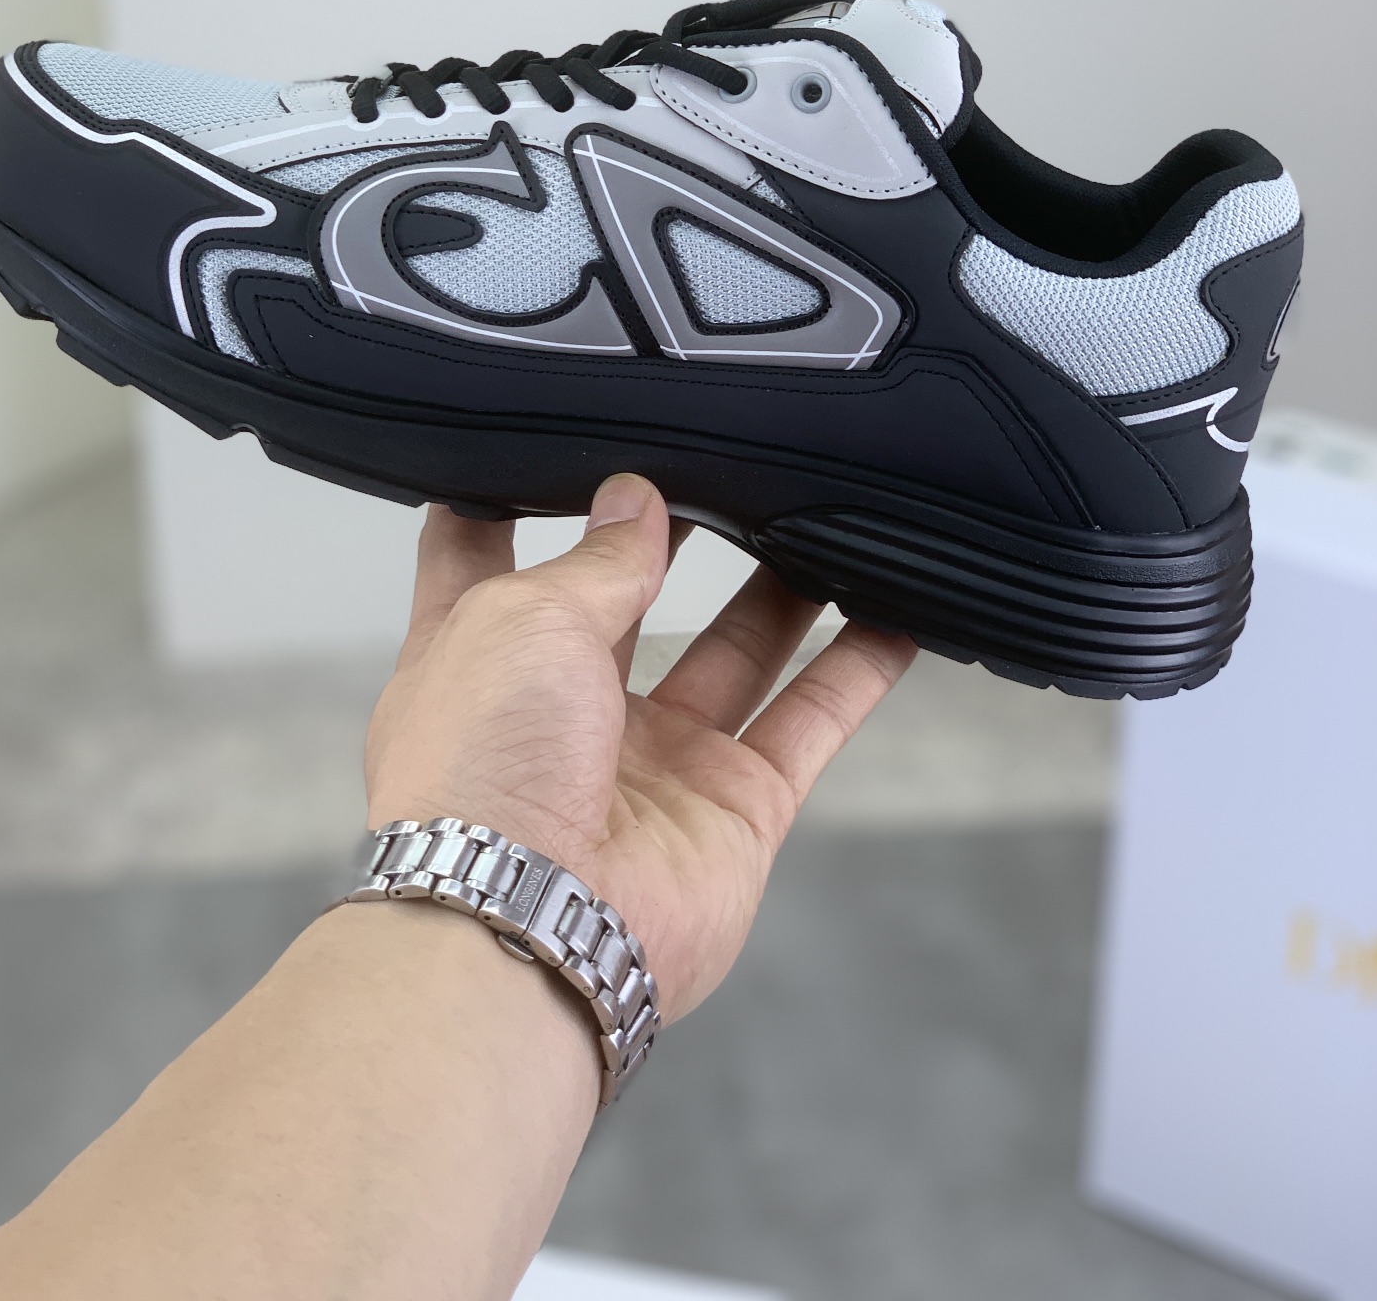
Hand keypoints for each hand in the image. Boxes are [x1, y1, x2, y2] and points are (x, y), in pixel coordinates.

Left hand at [364, 475, 914, 1019]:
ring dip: (780, 589)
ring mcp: (652, 764)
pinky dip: (855, 673)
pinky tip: (897, 615)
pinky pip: (809, 724)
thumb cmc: (480, 772)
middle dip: (670, 537)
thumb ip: (599, 558)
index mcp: (479, 658)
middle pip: (626, 602)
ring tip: (821, 513)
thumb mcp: (525, 618)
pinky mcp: (733, 812)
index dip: (506, 500)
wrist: (527, 929)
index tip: (543, 446)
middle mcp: (562, 711)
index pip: (481, 559)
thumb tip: (637, 502)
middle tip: (725, 467)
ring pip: (734, 653)